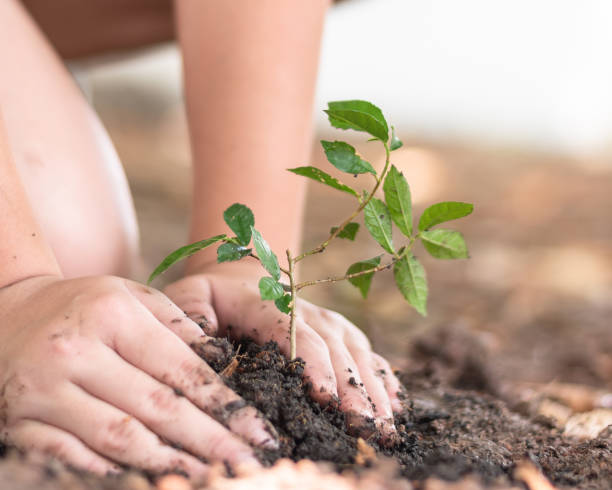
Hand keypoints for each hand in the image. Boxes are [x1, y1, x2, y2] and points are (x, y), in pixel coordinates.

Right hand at [0, 275, 276, 478]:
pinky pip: (71, 456)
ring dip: (170, 463)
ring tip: (210, 476)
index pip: (180, 370)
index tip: (257, 431)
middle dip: (209, 441)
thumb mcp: (131, 297)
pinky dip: (111, 471)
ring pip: (119, 438)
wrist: (7, 313)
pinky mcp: (19, 421)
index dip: (224, 406)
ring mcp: (44, 391)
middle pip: (157, 409)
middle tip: (246, 463)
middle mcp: (77, 353)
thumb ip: (178, 326)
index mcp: (112, 316)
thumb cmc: (83, 305)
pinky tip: (150, 478)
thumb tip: (225, 363)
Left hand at [164, 261, 403, 440]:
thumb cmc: (212, 296)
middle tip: (366, 428)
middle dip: (353, 391)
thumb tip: (201, 347)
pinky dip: (384, 377)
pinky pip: (368, 353)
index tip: (326, 399)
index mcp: (270, 305)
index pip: (297, 334)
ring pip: (358, 354)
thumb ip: (190, 316)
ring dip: (374, 391)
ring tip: (387, 427)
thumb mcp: (190, 297)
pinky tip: (396, 404)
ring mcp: (328, 321)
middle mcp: (307, 312)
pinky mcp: (340, 332)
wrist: (243, 276)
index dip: (314, 365)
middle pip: (336, 351)